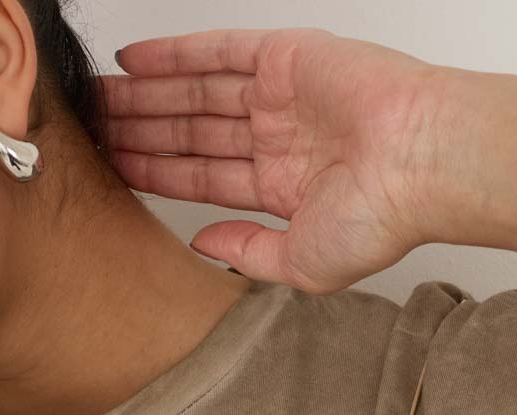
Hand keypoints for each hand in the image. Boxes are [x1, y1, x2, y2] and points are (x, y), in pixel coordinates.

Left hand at [95, 27, 446, 292]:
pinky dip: (176, 53)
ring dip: (147, 95)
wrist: (423, 163)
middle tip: (93, 129)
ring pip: (196, 92)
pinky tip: (132, 61)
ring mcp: (282, 95)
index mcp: (285, 186)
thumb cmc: (382, 218)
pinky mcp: (287, 56)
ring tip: (99, 98)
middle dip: (142, 129)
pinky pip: (219, 50)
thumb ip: (249, 253)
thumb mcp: (302, 263)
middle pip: (192, 130)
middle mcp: (280, 137)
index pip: (204, 176)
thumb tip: (203, 246)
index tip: (114, 170)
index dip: (158, 172)